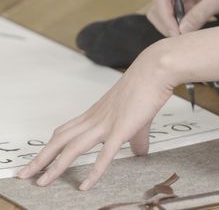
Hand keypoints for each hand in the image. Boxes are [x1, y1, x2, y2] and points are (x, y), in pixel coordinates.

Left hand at [17, 46, 174, 190]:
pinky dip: (94, 172)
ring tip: (42, 183)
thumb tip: (140, 153)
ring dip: (56, 167)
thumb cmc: (141, 90)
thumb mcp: (135, 119)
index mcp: (94, 115)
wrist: (151, 72)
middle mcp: (94, 120)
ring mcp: (105, 125)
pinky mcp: (121, 129)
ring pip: (73, 147)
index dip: (50, 146)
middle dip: (41, 159)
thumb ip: (135, 138)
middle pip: (60, 140)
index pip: (65, 131)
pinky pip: (104, 154)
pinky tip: (85, 186)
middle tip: (25, 174)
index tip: (41, 158)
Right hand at [147, 0, 218, 35]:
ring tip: (182, 34)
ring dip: (169, 26)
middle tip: (177, 36)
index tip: (175, 33)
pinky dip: (176, 26)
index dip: (166, 18)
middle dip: (165, 23)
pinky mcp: (182, 4)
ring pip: (162, 14)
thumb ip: (199, 14)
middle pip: (158, 7)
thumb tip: (182, 30)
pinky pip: (172, 17)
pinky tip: (185, 31)